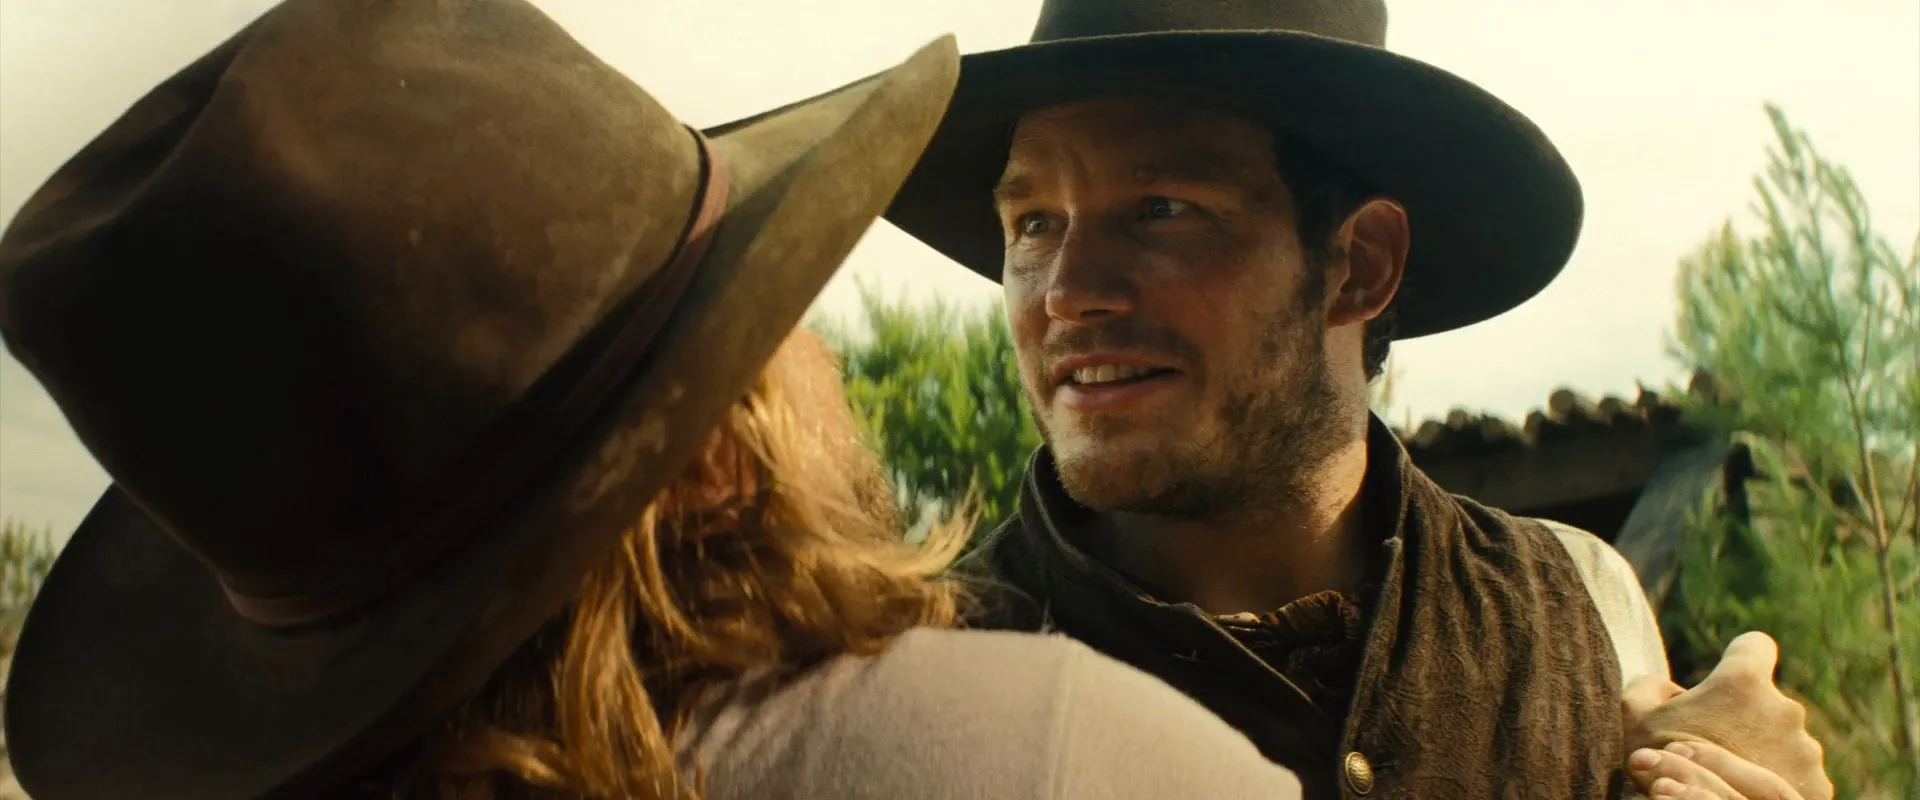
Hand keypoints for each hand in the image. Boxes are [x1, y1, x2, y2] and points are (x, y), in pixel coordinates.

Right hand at [1620, 632, 1830, 799]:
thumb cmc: (1659, 764)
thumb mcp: (1634, 714)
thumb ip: (1652, 685)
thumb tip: (1673, 690)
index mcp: (1743, 683)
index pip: (1755, 646)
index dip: (1739, 658)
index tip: (1727, 680)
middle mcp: (1785, 711)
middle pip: (1770, 701)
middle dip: (1747, 717)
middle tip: (1716, 745)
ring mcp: (1806, 751)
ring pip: (1787, 740)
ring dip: (1765, 751)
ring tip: (1732, 777)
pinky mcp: (1816, 786)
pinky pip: (1800, 774)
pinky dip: (1780, 781)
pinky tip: (1749, 794)